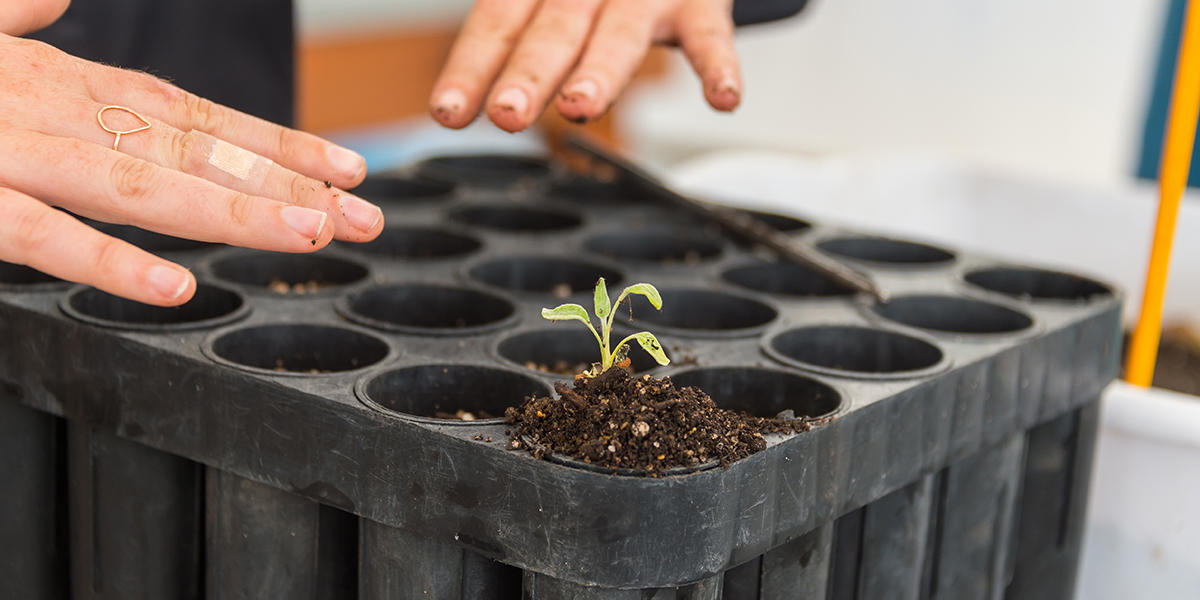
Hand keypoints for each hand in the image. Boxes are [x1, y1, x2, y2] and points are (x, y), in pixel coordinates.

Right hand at [0, 34, 382, 306]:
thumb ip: (16, 20)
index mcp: (60, 83)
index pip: (191, 117)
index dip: (275, 145)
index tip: (345, 170)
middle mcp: (53, 112)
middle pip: (192, 152)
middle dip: (287, 185)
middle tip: (363, 216)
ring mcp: (14, 153)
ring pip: (140, 187)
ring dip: (232, 211)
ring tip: (311, 233)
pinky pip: (41, 236)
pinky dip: (110, 262)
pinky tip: (176, 287)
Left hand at [430, 0, 739, 131]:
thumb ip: (515, 35)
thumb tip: (462, 104)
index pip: (496, 26)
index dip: (471, 69)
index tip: (449, 113)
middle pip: (553, 33)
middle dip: (528, 75)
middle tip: (507, 114)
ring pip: (619, 35)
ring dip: (600, 72)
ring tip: (581, 106)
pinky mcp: (697, 1)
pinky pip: (710, 36)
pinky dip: (719, 67)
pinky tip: (723, 99)